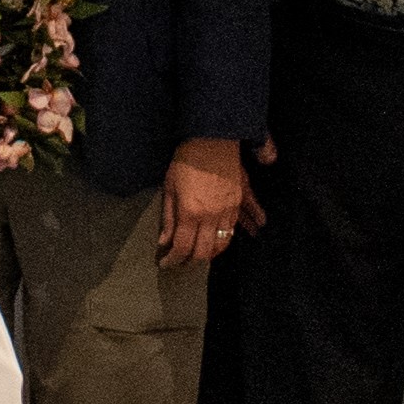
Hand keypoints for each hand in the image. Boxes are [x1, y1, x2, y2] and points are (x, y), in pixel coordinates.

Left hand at [159, 139, 248, 267]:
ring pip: (221, 244)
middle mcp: (210, 216)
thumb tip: (165, 242)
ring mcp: (227, 211)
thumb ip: (168, 217)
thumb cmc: (186, 161)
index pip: (182, 248)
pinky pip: (234, 229)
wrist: (213, 139)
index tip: (166, 263)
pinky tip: (219, 243)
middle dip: (191, 261)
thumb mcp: (170, 187)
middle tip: (181, 261)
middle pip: (204, 252)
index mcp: (190, 213)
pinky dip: (226, 239)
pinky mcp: (238, 203)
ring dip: (209, 254)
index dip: (173, 260)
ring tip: (198, 253)